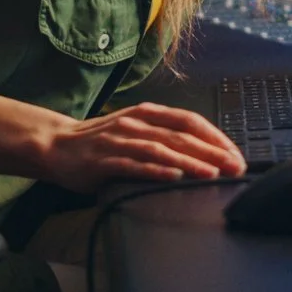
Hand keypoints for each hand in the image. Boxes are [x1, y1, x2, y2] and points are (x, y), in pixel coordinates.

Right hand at [39, 101, 247, 191]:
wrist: (56, 145)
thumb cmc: (100, 141)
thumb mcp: (135, 131)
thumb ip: (163, 137)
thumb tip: (203, 154)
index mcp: (147, 114)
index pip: (190, 121)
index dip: (215, 137)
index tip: (235, 154)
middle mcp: (136, 123)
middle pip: (181, 136)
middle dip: (211, 152)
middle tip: (234, 167)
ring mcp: (119, 140)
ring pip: (161, 149)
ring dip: (189, 162)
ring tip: (211, 173)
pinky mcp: (104, 160)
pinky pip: (134, 165)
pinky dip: (156, 171)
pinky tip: (173, 177)